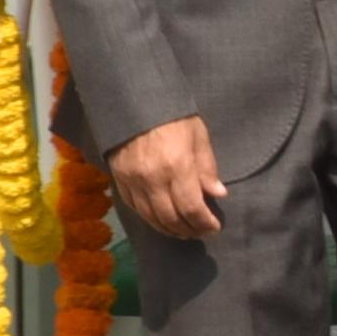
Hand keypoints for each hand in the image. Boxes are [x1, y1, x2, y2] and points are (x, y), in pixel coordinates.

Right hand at [107, 115, 224, 239]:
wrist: (133, 103)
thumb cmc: (173, 117)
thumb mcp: (199, 137)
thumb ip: (207, 168)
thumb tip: (218, 194)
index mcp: (177, 167)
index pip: (192, 208)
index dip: (204, 223)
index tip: (215, 227)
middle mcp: (152, 179)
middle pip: (170, 218)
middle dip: (188, 230)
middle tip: (200, 232)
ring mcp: (132, 181)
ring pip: (150, 217)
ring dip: (168, 229)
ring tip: (183, 232)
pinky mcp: (118, 179)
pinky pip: (134, 207)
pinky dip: (149, 218)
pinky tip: (160, 220)